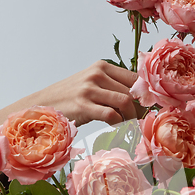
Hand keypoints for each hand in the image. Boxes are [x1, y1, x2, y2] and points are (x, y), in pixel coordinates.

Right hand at [0, 61, 143, 128]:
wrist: (42, 104)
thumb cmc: (71, 98)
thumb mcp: (92, 85)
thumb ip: (113, 87)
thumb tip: (142, 99)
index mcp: (102, 67)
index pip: (135, 77)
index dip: (146, 93)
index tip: (152, 106)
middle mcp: (97, 74)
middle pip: (132, 91)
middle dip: (141, 108)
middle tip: (143, 120)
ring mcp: (89, 89)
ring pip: (125, 102)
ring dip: (132, 117)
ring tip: (130, 125)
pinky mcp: (83, 105)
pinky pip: (112, 115)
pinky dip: (119, 123)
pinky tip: (116, 127)